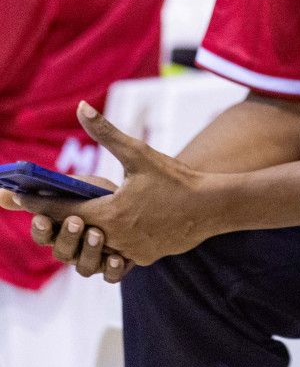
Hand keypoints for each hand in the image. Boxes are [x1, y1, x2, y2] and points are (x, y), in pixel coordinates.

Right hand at [1, 177, 133, 281]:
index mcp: (60, 231)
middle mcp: (73, 250)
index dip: (41, 229)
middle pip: (62, 253)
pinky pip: (112, 275)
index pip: (43, 236)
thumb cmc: (101, 196)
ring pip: (85, 267)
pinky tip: (118, 257)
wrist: (141, 205)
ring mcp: (94, 261)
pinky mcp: (116, 267)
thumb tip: (1, 192)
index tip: (43, 217)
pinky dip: (113, 269)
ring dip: (90, 250)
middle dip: (67, 237)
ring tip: (98, 233)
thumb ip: (45, 192)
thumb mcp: (75, 188)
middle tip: (76, 221)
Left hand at [13, 102, 215, 266]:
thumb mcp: (140, 154)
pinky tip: (112, 234)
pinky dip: (109, 246)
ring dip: (82, 238)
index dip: (35, 204)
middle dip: (55, 224)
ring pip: (91, 250)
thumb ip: (107, 133)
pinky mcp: (142, 259)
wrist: (213, 206)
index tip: (15, 197)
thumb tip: (82, 107)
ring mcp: (127, 252)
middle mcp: (112, 238)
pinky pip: (116, 256)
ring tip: (79, 224)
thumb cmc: (176, 179)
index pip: (59, 212)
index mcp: (107, 213)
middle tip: (45, 211)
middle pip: (70, 236)